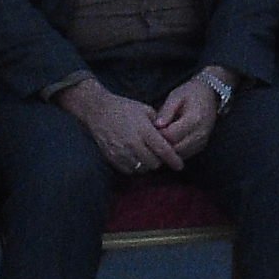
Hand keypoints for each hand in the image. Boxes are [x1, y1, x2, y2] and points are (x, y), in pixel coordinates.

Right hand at [56, 75, 173, 173]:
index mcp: (144, 130)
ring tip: (147, 156)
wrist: (98, 111)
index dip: (174, 160)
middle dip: (160, 161)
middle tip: (160, 156)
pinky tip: (136, 158)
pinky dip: (135, 167)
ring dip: (147, 165)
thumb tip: (171, 137)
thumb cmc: (124, 108)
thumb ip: (159, 125)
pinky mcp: (112, 158)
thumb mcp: (145, 110)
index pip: (163, 150)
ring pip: (142, 169)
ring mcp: (121, 152)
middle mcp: (133, 143)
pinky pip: (129, 170)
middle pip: (154, 163)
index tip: (180, 166)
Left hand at [147, 68, 229, 162]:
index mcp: (194, 119)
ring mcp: (202, 142)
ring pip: (180, 155)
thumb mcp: (176, 96)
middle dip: (162, 145)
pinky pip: (185, 155)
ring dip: (168, 151)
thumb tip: (157, 125)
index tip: (149, 130)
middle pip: (176, 148)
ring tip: (158, 140)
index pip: (171, 135)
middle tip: (151, 137)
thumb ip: (166, 111)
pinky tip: (167, 143)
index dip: (158, 135)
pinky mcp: (201, 146)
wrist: (209, 95)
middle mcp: (200, 134)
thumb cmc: (190, 93)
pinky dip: (175, 152)